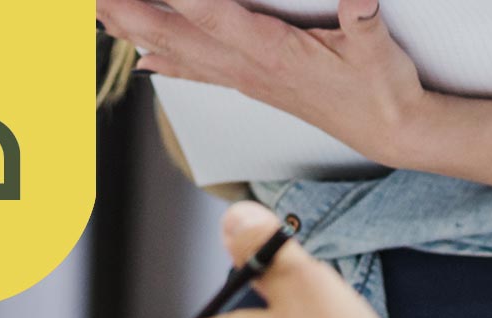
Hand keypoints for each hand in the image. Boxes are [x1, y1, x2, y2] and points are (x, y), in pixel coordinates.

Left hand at [96, 0, 425, 165]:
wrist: (391, 132)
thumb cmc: (382, 91)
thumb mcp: (379, 50)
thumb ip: (364, 20)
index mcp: (273, 54)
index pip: (210, 14)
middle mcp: (250, 69)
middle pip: (174, 34)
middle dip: (129, 11)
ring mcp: (248, 79)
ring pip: (177, 52)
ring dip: (134, 32)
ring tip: (99, 14)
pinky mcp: (254, 85)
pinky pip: (197, 72)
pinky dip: (164, 63)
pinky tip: (142, 60)